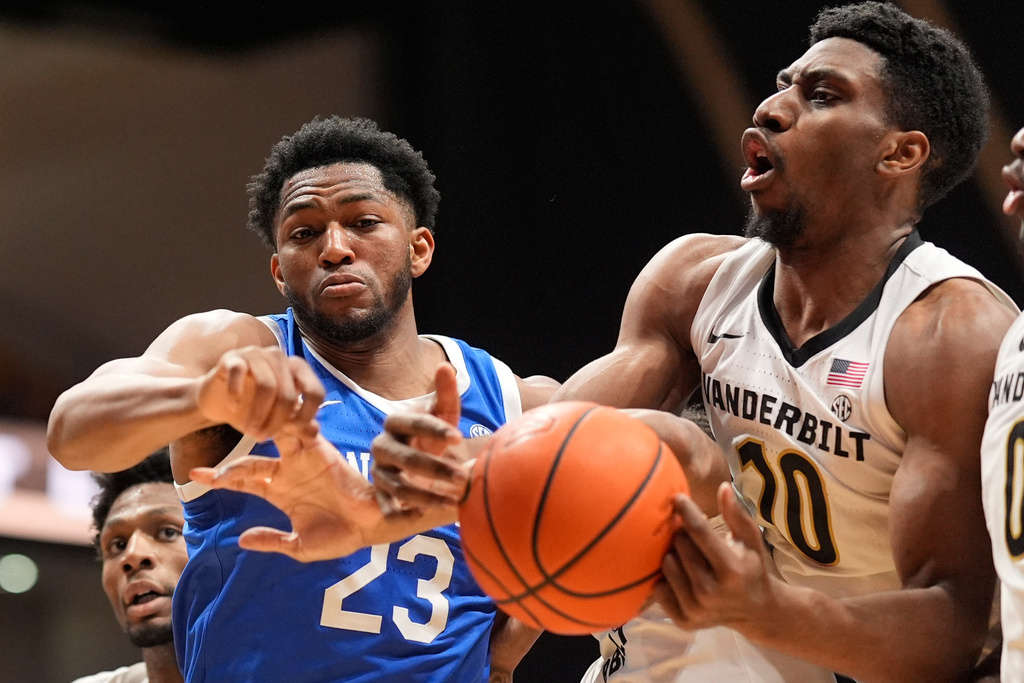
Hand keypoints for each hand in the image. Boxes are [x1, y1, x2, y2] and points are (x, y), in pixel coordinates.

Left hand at [189, 420, 449, 561]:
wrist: (370, 525)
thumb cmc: (339, 536)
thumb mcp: (299, 545)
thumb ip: (271, 541)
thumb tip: (240, 541)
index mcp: (280, 492)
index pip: (244, 480)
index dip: (220, 478)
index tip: (195, 477)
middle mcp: (288, 471)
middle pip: (251, 459)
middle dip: (228, 462)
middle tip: (206, 466)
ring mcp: (304, 459)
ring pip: (272, 439)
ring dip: (253, 433)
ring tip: (232, 429)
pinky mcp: (322, 450)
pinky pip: (302, 430)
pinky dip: (288, 422)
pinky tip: (269, 416)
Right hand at [195, 345, 324, 439]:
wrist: (216, 400)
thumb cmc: (250, 407)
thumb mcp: (276, 420)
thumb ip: (296, 425)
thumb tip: (313, 432)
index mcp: (297, 369)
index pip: (315, 391)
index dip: (309, 414)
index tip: (295, 431)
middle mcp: (279, 357)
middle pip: (289, 393)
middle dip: (277, 421)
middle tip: (264, 437)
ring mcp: (256, 354)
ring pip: (266, 386)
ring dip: (258, 414)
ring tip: (251, 430)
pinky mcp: (232, 357)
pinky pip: (238, 372)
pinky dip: (236, 394)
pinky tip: (233, 407)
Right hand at [371, 363, 472, 509]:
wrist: (418, 461)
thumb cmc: (433, 435)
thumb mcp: (442, 414)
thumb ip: (445, 395)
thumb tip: (445, 367)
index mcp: (396, 422)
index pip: (413, 422)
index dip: (434, 429)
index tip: (459, 436)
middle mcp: (382, 446)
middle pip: (405, 458)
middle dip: (435, 468)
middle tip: (463, 477)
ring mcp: (378, 472)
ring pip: (397, 486)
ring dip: (427, 495)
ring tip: (455, 501)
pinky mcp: (379, 495)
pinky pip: (386, 509)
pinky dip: (404, 515)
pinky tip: (425, 517)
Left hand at [654, 483, 776, 632]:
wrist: (757, 612)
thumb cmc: (751, 568)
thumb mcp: (751, 541)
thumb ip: (737, 515)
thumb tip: (723, 487)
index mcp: (731, 570)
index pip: (700, 533)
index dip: (686, 511)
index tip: (676, 497)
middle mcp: (712, 592)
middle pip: (679, 546)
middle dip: (682, 534)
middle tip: (689, 534)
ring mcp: (696, 609)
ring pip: (667, 565)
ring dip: (673, 555)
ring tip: (687, 556)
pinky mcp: (683, 621)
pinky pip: (658, 588)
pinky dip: (665, 578)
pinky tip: (681, 575)